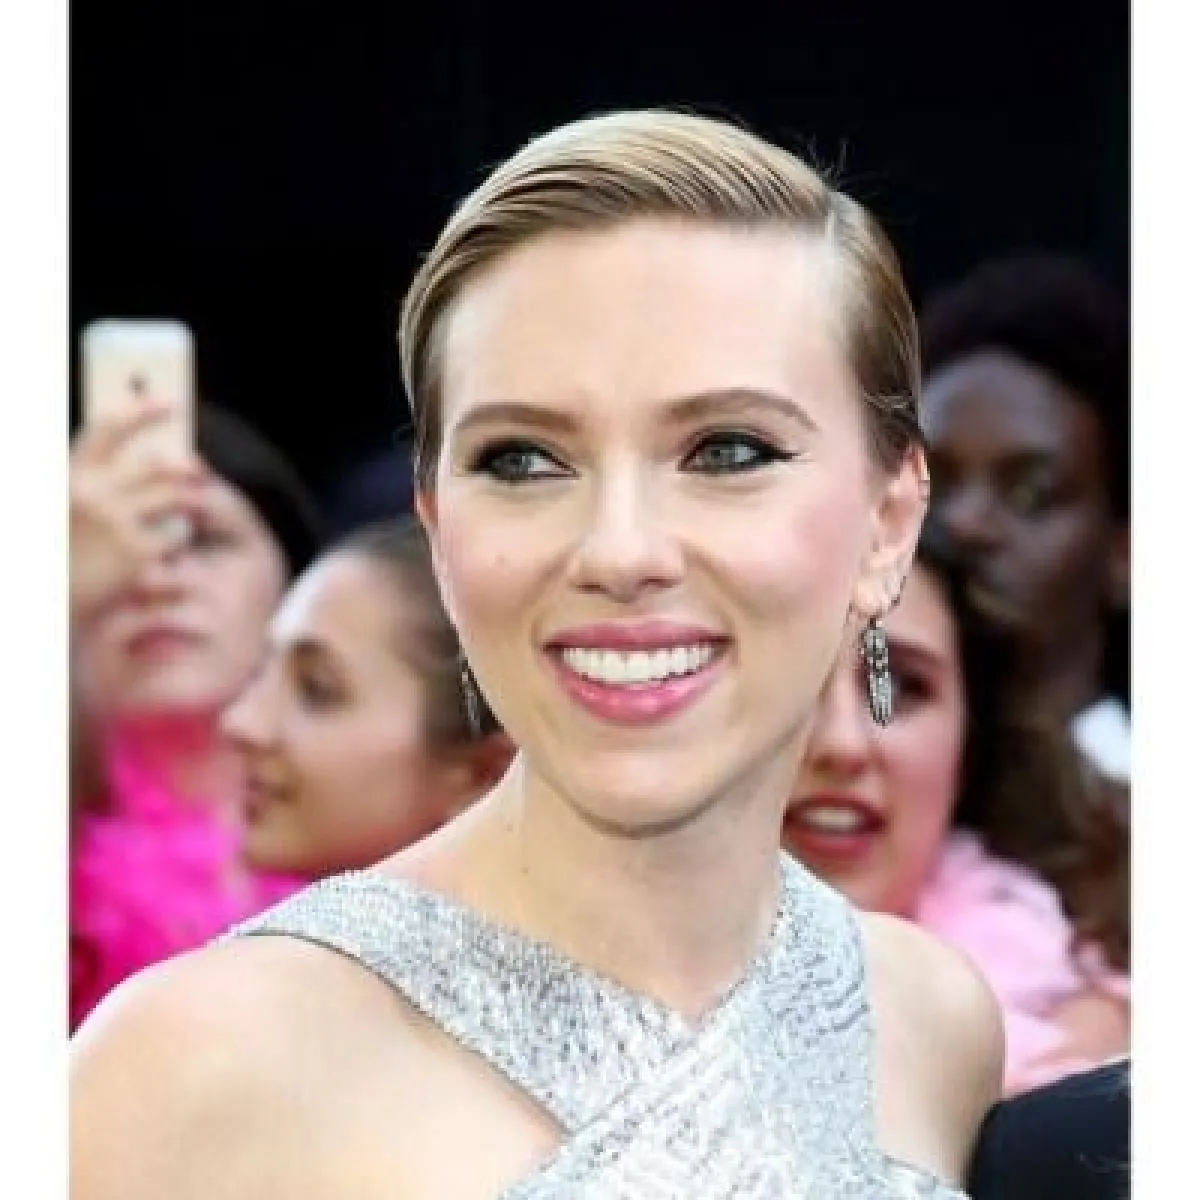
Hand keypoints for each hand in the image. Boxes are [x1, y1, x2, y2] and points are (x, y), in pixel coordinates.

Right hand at [69, 400, 205, 624]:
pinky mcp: (136, 552)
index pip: (110, 426)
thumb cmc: (60, 551)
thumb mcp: (66, 506)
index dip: (143, 409)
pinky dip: (179, 539)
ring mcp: (116, 521)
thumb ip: (97, 480)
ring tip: (186, 512)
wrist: (46, 598)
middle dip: (186, 467)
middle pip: (159, 465)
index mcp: (70, 475)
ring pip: (175, 497)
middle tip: (199, 472)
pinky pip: (178, 534)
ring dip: (188, 503)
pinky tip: (170, 548)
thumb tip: (155, 460)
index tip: (171, 401)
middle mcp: (93, 492)